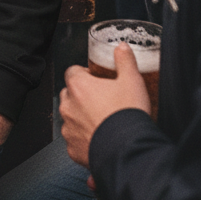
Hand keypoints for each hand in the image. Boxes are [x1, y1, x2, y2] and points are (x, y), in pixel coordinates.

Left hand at [59, 43, 150, 166]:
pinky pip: (75, 140)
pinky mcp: (72, 149)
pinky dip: (84, 139)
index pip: (73, 71)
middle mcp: (68, 106)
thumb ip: (125, 61)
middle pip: (70, 94)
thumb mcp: (132, 81)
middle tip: (102, 101)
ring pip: (71, 118)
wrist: (129, 150)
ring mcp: (69, 129)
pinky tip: (101, 139)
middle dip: (82, 96)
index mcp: (78, 86)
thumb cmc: (128, 115)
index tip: (97, 79)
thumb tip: (122, 48)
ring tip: (103, 121)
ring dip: (82, 118)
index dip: (85, 74)